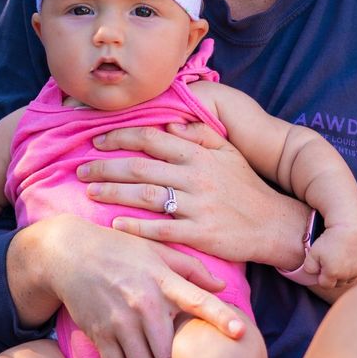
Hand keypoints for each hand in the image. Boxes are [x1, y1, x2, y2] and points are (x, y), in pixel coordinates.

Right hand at [10, 216, 241, 357]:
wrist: (70, 253)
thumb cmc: (120, 250)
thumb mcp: (156, 251)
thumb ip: (190, 268)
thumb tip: (222, 288)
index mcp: (162, 281)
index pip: (196, 300)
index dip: (219, 317)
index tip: (239, 334)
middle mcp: (143, 304)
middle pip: (171, 354)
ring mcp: (120, 323)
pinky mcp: (101, 335)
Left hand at [79, 121, 307, 269]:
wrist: (276, 225)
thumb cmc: (247, 188)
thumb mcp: (229, 153)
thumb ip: (200, 135)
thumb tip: (171, 124)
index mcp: (199, 154)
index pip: (152, 138)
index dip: (121, 137)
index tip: (97, 141)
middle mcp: (196, 176)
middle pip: (141, 167)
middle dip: (106, 166)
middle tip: (80, 170)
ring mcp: (198, 205)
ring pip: (146, 195)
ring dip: (114, 193)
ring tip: (90, 193)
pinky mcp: (201, 234)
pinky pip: (162, 230)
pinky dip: (137, 227)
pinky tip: (115, 225)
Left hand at [304, 223, 356, 288]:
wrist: (350, 228)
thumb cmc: (330, 239)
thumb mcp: (312, 252)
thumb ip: (309, 267)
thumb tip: (312, 274)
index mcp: (332, 273)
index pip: (324, 284)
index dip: (320, 276)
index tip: (320, 267)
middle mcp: (346, 275)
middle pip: (337, 283)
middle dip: (332, 277)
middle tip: (329, 263)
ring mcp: (356, 271)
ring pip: (348, 279)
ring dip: (343, 274)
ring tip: (339, 260)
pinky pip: (356, 273)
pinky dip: (352, 269)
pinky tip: (348, 258)